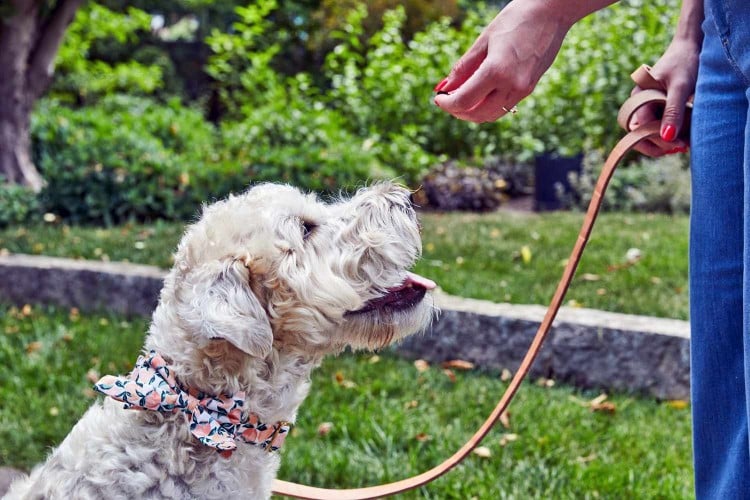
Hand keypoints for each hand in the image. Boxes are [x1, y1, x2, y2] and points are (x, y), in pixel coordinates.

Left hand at [433, 1, 575, 122]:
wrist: (551, 12)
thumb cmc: (515, 20)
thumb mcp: (483, 41)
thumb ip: (463, 68)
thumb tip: (445, 88)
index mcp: (496, 71)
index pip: (464, 101)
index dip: (447, 104)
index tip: (438, 98)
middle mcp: (511, 85)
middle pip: (477, 114)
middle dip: (458, 112)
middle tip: (447, 101)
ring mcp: (523, 89)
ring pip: (491, 115)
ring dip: (473, 113)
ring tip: (461, 100)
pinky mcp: (529, 88)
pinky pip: (503, 107)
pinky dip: (487, 107)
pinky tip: (479, 96)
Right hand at [628, 37, 699, 155]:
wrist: (689, 46)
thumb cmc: (684, 63)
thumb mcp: (680, 87)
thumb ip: (673, 112)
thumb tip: (667, 137)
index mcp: (638, 98)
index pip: (641, 129)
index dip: (656, 140)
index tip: (678, 145)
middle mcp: (637, 104)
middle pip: (638, 134)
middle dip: (657, 145)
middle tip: (681, 148)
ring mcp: (645, 106)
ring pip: (647, 132)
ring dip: (663, 140)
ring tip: (684, 142)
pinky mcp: (654, 107)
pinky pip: (656, 125)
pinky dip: (668, 132)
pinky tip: (683, 134)